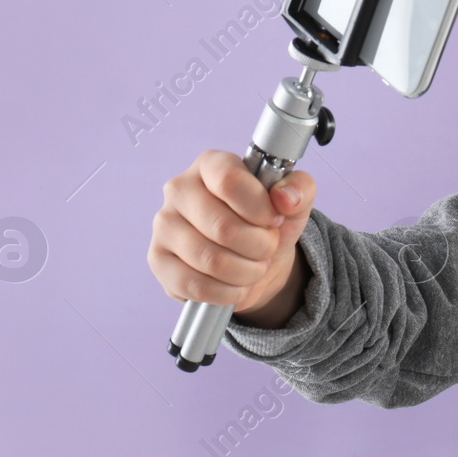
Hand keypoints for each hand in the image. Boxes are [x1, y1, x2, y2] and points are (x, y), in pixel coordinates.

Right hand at [147, 149, 316, 314]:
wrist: (255, 260)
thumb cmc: (268, 223)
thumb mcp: (294, 202)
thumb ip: (300, 189)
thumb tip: (285, 197)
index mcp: (210, 164)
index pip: (229, 181)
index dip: (260, 208)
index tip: (274, 219)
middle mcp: (179, 189)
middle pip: (223, 227)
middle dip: (259, 246)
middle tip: (267, 247)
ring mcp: (164, 225)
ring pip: (210, 260)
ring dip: (246, 271)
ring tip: (254, 266)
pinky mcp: (158, 260)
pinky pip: (195, 285)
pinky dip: (226, 292)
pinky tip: (236, 285)